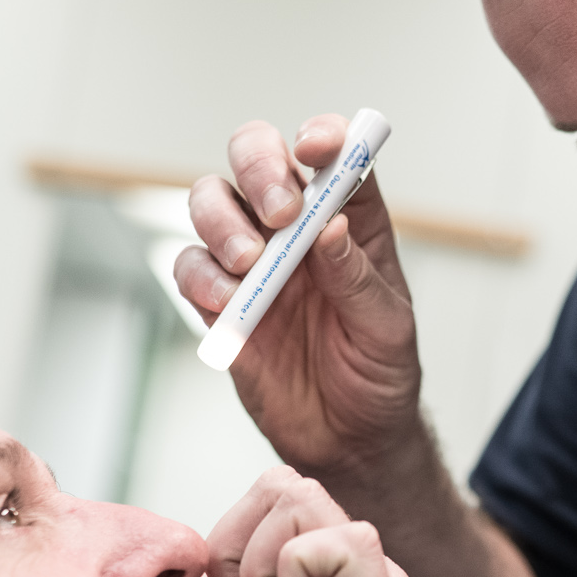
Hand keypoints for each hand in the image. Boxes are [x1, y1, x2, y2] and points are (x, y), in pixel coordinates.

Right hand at [175, 115, 425, 477]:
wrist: (347, 438)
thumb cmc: (378, 372)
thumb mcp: (386, 327)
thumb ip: (355, 277)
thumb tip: (329, 227)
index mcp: (349, 220)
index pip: (331, 155)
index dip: (321, 138)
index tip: (316, 148)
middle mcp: (294, 227)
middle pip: (256, 158)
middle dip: (258, 167)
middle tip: (278, 212)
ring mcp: (251, 260)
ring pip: (211, 201)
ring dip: (222, 220)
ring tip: (249, 261)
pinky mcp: (217, 300)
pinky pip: (190, 266)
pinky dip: (201, 276)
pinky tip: (227, 303)